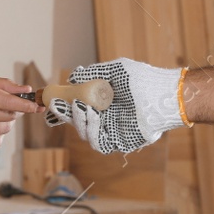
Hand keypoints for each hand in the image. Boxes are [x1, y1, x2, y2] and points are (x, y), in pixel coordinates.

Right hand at [51, 58, 183, 153]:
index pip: (78, 108)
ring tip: (80, 106)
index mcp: (103, 102)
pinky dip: (91, 129)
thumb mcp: (113, 71)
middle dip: (64, 115)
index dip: (63, 107)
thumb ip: (92, 74)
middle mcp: (106, 118)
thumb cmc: (142, 80)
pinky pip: (98, 143)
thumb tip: (72, 77)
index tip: (51, 101)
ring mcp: (112, 131)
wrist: (162, 94)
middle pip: (77, 122)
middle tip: (57, 105)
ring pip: (85, 134)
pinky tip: (92, 115)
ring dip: (77, 121)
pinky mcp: (120, 142)